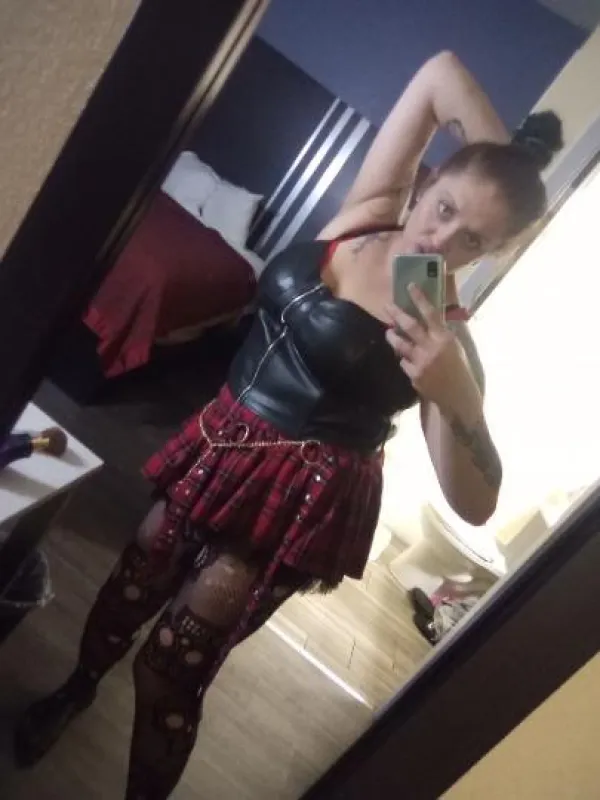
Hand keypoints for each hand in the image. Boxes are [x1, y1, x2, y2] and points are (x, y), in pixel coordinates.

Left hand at [385, 284, 470, 408]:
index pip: (431, 314)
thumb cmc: (459, 368)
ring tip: (389, 332)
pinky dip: (404, 360)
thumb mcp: (455, 347)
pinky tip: (408, 360)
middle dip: (396, 314)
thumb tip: (430, 317)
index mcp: (445, 338)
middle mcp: (432, 348)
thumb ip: (441, 333)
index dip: (420, 298)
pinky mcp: (413, 376)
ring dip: (392, 336)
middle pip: (409, 326)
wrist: (457, 396)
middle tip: (387, 305)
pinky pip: (403, 363)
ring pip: (400, 345)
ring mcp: (421, 362)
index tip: (410, 286)